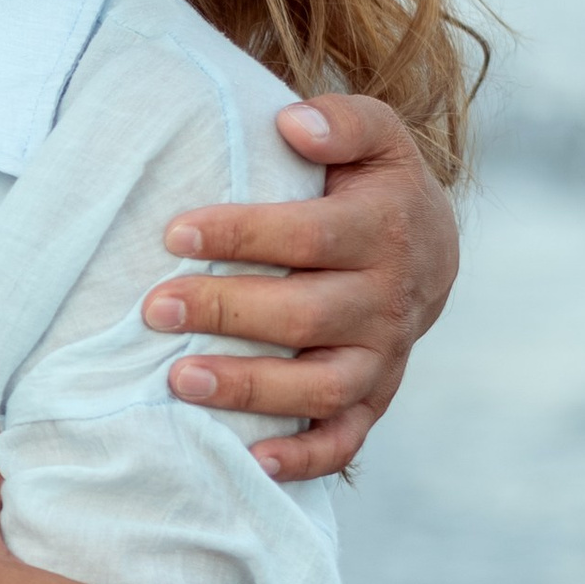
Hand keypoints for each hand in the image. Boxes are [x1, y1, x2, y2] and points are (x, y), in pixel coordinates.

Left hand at [143, 92, 459, 483]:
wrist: (429, 247)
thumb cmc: (372, 185)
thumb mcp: (375, 135)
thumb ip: (344, 121)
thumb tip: (294, 122)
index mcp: (386, 229)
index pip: (310, 235)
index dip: (241, 236)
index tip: (174, 235)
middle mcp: (389, 300)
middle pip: (307, 314)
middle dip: (226, 312)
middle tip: (155, 308)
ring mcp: (383, 358)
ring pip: (322, 386)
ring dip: (251, 389)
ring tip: (178, 381)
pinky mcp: (374, 400)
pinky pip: (344, 440)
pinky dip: (304, 459)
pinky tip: (249, 462)